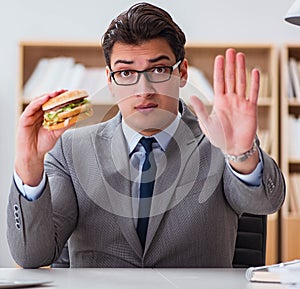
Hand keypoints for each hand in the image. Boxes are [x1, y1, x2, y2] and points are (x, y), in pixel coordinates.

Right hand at [15, 90, 68, 185]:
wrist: (33, 154)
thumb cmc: (43, 144)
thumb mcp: (57, 132)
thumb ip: (65, 125)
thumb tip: (76, 118)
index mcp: (45, 116)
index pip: (53, 104)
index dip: (60, 98)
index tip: (69, 94)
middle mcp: (38, 114)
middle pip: (46, 101)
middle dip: (55, 95)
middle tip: (64, 91)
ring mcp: (31, 115)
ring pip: (39, 102)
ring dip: (48, 96)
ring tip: (56, 93)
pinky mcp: (24, 118)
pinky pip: (31, 108)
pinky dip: (38, 102)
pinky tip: (45, 98)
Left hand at [189, 48, 259, 172]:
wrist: (234, 147)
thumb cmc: (219, 137)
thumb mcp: (207, 123)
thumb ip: (200, 109)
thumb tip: (192, 97)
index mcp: (219, 102)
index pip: (219, 82)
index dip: (219, 69)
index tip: (219, 57)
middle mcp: (230, 99)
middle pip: (230, 78)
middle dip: (230, 65)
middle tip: (230, 51)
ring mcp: (241, 103)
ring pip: (241, 82)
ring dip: (241, 69)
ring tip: (240, 56)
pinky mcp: (251, 108)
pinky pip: (253, 93)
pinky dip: (255, 83)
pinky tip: (254, 72)